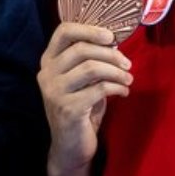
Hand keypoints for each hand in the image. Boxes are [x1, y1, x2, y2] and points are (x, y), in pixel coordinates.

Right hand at [37, 22, 131, 174]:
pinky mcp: (68, 108)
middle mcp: (46, 74)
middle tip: (127, 64)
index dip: (89, 29)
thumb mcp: (81, 80)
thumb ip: (89, 60)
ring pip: (92, 68)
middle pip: (82, 49)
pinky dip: (117, 88)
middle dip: (111, 54)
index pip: (63, 31)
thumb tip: (112, 42)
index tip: (111, 37)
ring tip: (128, 79)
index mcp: (48, 61)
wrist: (70, 146)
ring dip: (117, 72)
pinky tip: (124, 93)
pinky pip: (99, 89)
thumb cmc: (80, 108)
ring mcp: (54, 91)